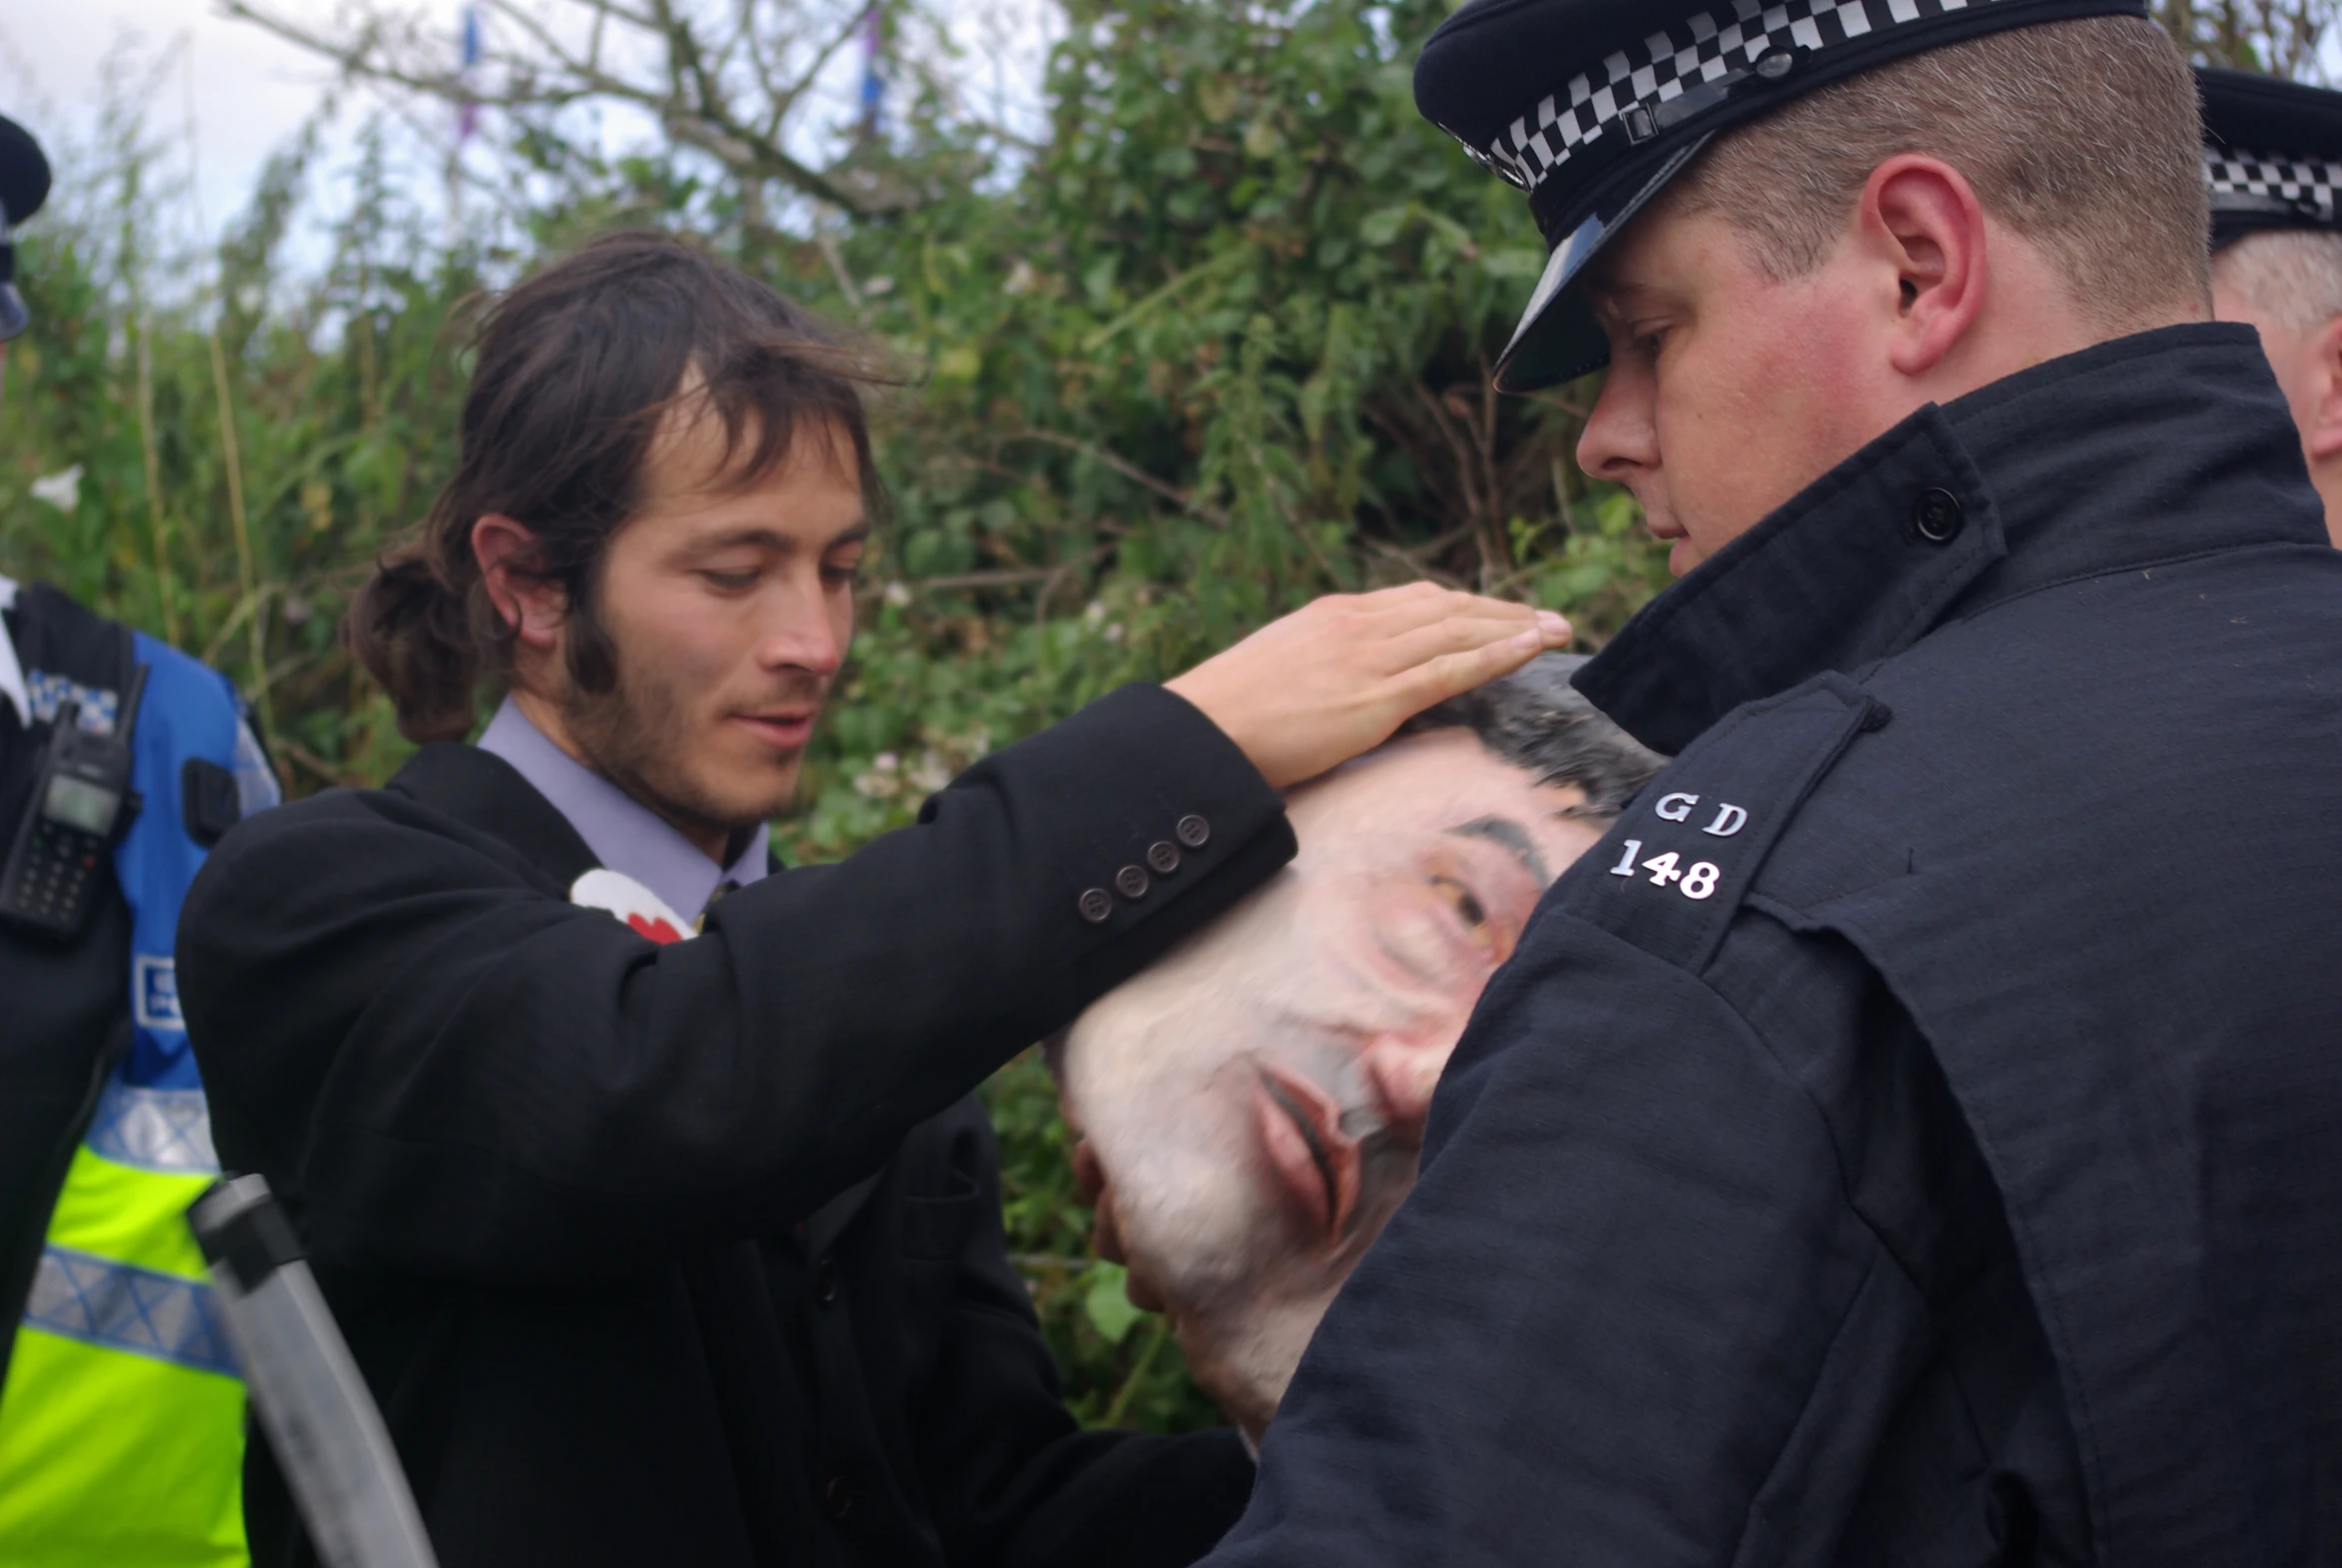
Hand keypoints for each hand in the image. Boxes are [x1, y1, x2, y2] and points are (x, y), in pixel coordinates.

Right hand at [1165, 583, 1570, 787]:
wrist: (1205, 729)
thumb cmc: (1231, 712)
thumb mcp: (1284, 665)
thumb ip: (1325, 661)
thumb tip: (1347, 680)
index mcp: (1336, 613)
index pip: (1420, 600)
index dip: (1470, 606)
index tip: (1504, 614)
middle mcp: (1360, 624)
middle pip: (1451, 608)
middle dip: (1507, 612)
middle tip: (1551, 619)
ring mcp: (1370, 658)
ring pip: (1460, 631)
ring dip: (1517, 628)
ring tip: (1557, 632)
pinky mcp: (1376, 698)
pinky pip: (1451, 669)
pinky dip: (1498, 655)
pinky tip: (1531, 649)